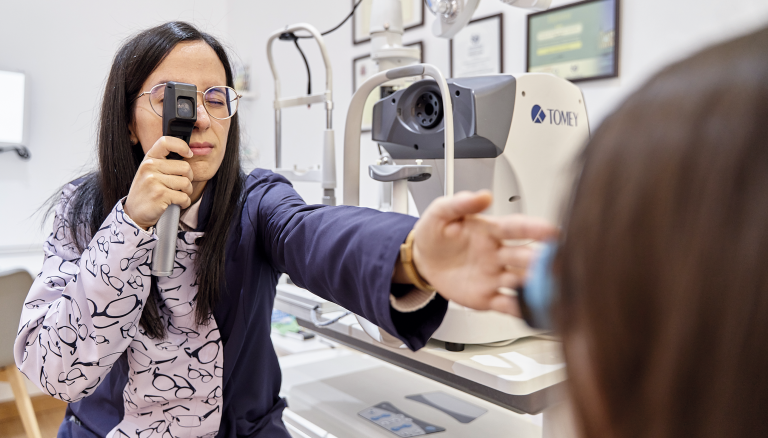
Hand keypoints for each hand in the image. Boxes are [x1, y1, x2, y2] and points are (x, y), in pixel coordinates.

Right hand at [124, 137, 194, 229]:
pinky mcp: (160, 195)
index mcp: (149, 159)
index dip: (182, 146)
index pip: (166, 142)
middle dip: (189, 179)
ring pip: (186, 183)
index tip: (188, 154)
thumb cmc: (147, 191)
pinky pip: (184, 197)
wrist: (134, 213)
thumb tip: (189, 153)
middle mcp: (150, 166)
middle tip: (181, 186)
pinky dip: (184, 202)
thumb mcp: (150, 172)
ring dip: (187, 192)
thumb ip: (164, 162)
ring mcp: (154, 180)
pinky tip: (177, 203)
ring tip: (177, 195)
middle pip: (185, 167)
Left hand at [411, 190, 556, 314]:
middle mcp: (499, 254)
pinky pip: (509, 305)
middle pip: (524, 257)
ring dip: (536, 287)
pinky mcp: (488, 297)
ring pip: (522, 282)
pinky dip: (522, 310)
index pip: (516, 228)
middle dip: (540, 262)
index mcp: (490, 231)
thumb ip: (460, 204)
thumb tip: (482, 196)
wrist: (423, 260)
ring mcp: (495, 276)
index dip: (534, 228)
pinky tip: (534, 313)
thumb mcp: (441, 213)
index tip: (552, 231)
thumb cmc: (435, 233)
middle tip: (553, 266)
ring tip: (548, 291)